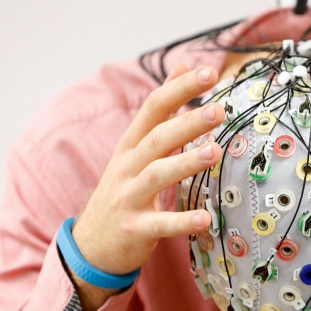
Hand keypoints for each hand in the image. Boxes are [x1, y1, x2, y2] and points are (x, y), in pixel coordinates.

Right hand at [69, 65, 223, 310]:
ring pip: (156, 175)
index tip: (209, 72)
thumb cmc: (124, 189)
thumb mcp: (135, 148)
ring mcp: (128, 197)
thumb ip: (161, 111)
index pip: (154, 108)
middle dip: (187, 122)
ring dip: (186, 163)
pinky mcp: (134, 229)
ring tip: (215, 152)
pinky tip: (206, 219)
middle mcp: (127, 166)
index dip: (180, 89)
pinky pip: (159, 224)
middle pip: (157, 138)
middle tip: (219, 110)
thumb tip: (181, 66)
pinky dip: (182, 221)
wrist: (91, 244)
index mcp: (131, 144)